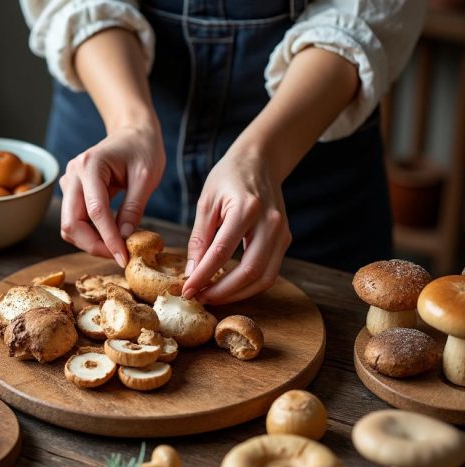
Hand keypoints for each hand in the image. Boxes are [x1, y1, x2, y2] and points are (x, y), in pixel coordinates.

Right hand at [60, 124, 164, 266]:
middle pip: (71, 223)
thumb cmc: (142, 149)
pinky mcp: (72, 192)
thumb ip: (134, 207)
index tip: (124, 258)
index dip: (108, 239)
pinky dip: (91, 233)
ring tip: (118, 246)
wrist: (132, 132)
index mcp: (90, 165)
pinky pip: (75, 221)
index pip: (95, 211)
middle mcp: (73, 175)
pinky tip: (111, 235)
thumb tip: (125, 238)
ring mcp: (69, 183)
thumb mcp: (146, 177)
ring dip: (91, 242)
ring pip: (70, 226)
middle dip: (94, 245)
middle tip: (119, 256)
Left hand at [182, 149, 290, 303]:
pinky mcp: (286, 239)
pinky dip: (250, 285)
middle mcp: (270, 222)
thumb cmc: (228, 177)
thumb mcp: (206, 202)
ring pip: (264, 277)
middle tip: (200, 298)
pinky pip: (270, 271)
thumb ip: (199, 239)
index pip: (221, 252)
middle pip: (250, 271)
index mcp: (246, 208)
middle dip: (223, 291)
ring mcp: (282, 232)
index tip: (188, 290)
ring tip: (212, 296)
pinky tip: (229, 286)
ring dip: (238, 294)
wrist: (260, 160)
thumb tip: (191, 273)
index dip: (203, 276)